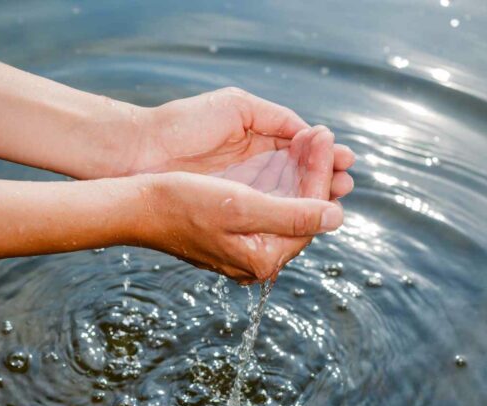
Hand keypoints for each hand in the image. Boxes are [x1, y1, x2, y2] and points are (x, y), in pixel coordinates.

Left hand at [128, 87, 354, 199]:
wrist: (140, 154)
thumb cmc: (185, 125)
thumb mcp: (237, 108)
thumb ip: (278, 118)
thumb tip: (313, 133)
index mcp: (258, 144)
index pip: (299, 155)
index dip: (320, 157)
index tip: (340, 154)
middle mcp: (254, 174)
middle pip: (299, 180)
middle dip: (323, 178)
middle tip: (345, 177)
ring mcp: (244, 197)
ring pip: (289, 200)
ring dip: (314, 196)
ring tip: (338, 188)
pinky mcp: (233, 216)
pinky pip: (268, 216)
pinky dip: (291, 212)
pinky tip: (310, 207)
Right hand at [134, 127, 341, 282]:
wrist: (136, 204)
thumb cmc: (183, 203)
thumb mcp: (242, 207)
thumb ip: (293, 215)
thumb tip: (337, 218)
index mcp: (264, 258)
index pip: (311, 216)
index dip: (322, 176)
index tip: (326, 140)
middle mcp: (258, 257)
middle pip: (302, 212)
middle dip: (314, 172)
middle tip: (324, 136)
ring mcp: (245, 245)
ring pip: (287, 205)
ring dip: (300, 172)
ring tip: (311, 138)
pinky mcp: (233, 230)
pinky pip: (269, 203)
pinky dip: (280, 178)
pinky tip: (286, 155)